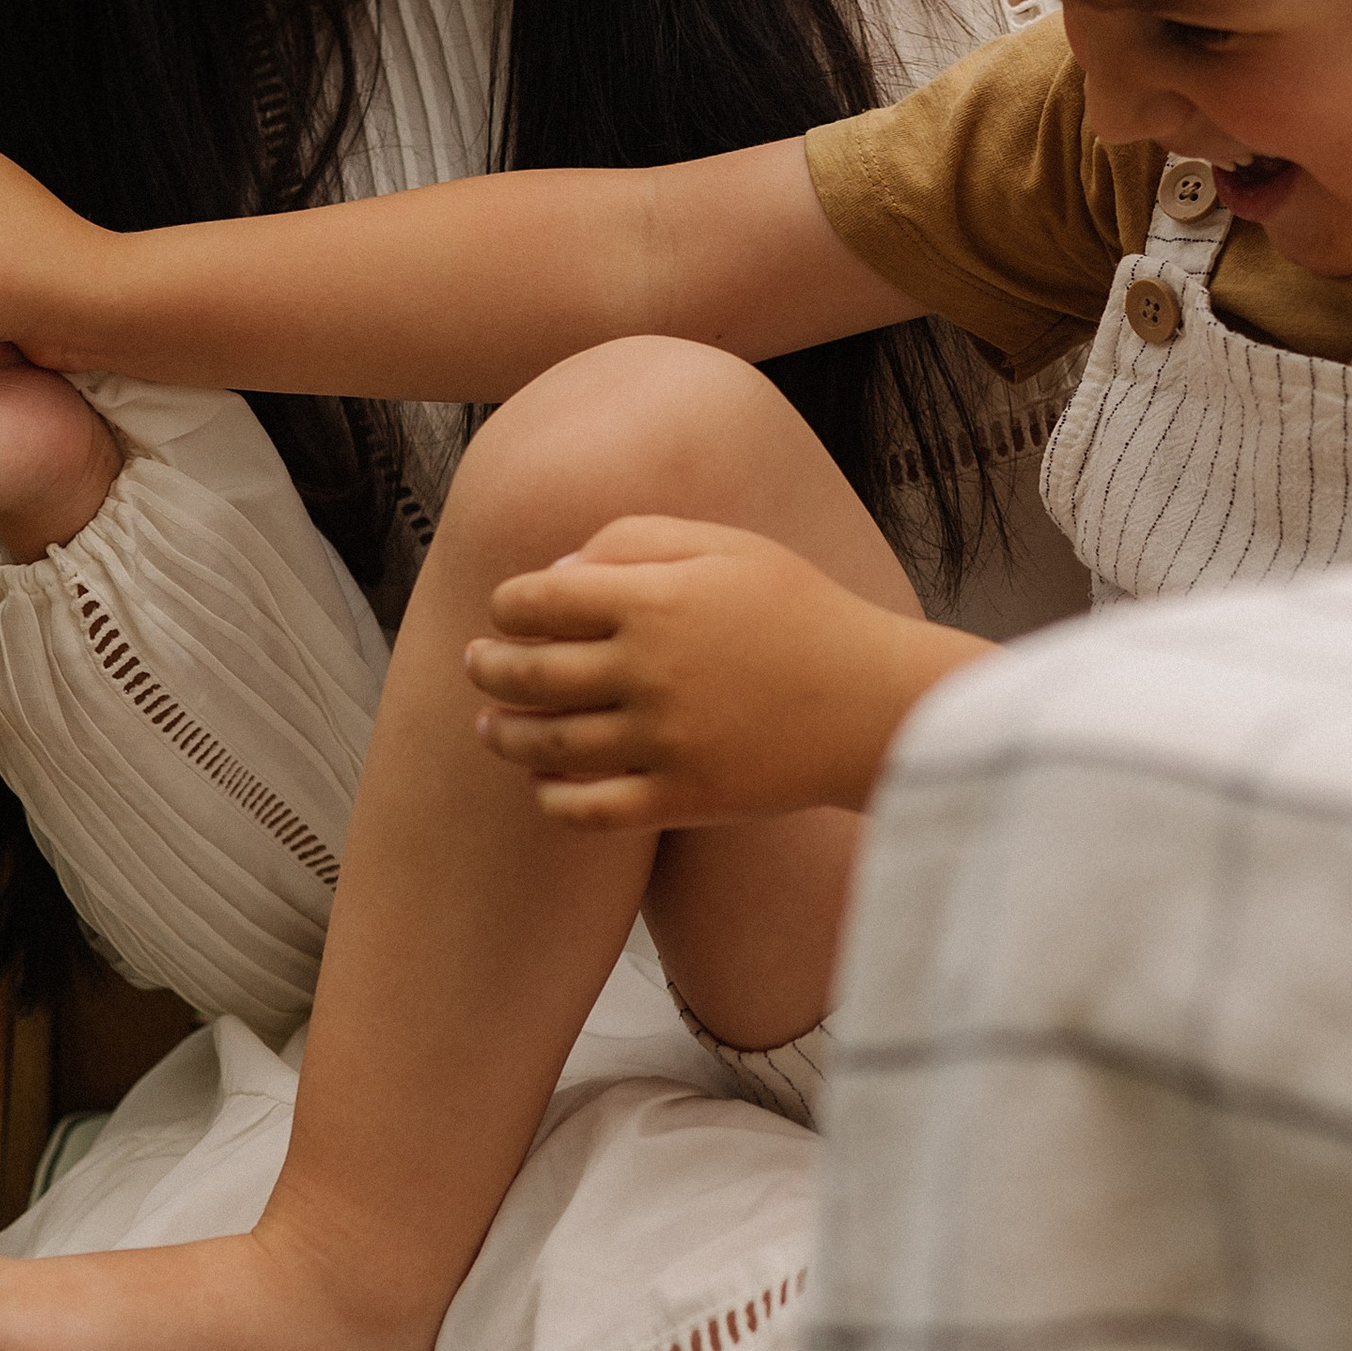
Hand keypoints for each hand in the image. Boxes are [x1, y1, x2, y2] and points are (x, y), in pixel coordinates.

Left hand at [465, 517, 980, 829]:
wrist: (873, 700)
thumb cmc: (801, 612)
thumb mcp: (727, 546)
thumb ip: (636, 540)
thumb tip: (557, 573)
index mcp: (653, 599)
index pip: (536, 601)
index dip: (507, 606)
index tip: (508, 611)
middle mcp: (647, 670)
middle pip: (526, 672)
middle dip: (489, 667)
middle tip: (478, 664)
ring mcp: (661, 739)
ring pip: (544, 744)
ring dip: (502, 735)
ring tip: (489, 728)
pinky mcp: (680, 797)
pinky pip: (586, 810)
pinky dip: (550, 798)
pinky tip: (542, 783)